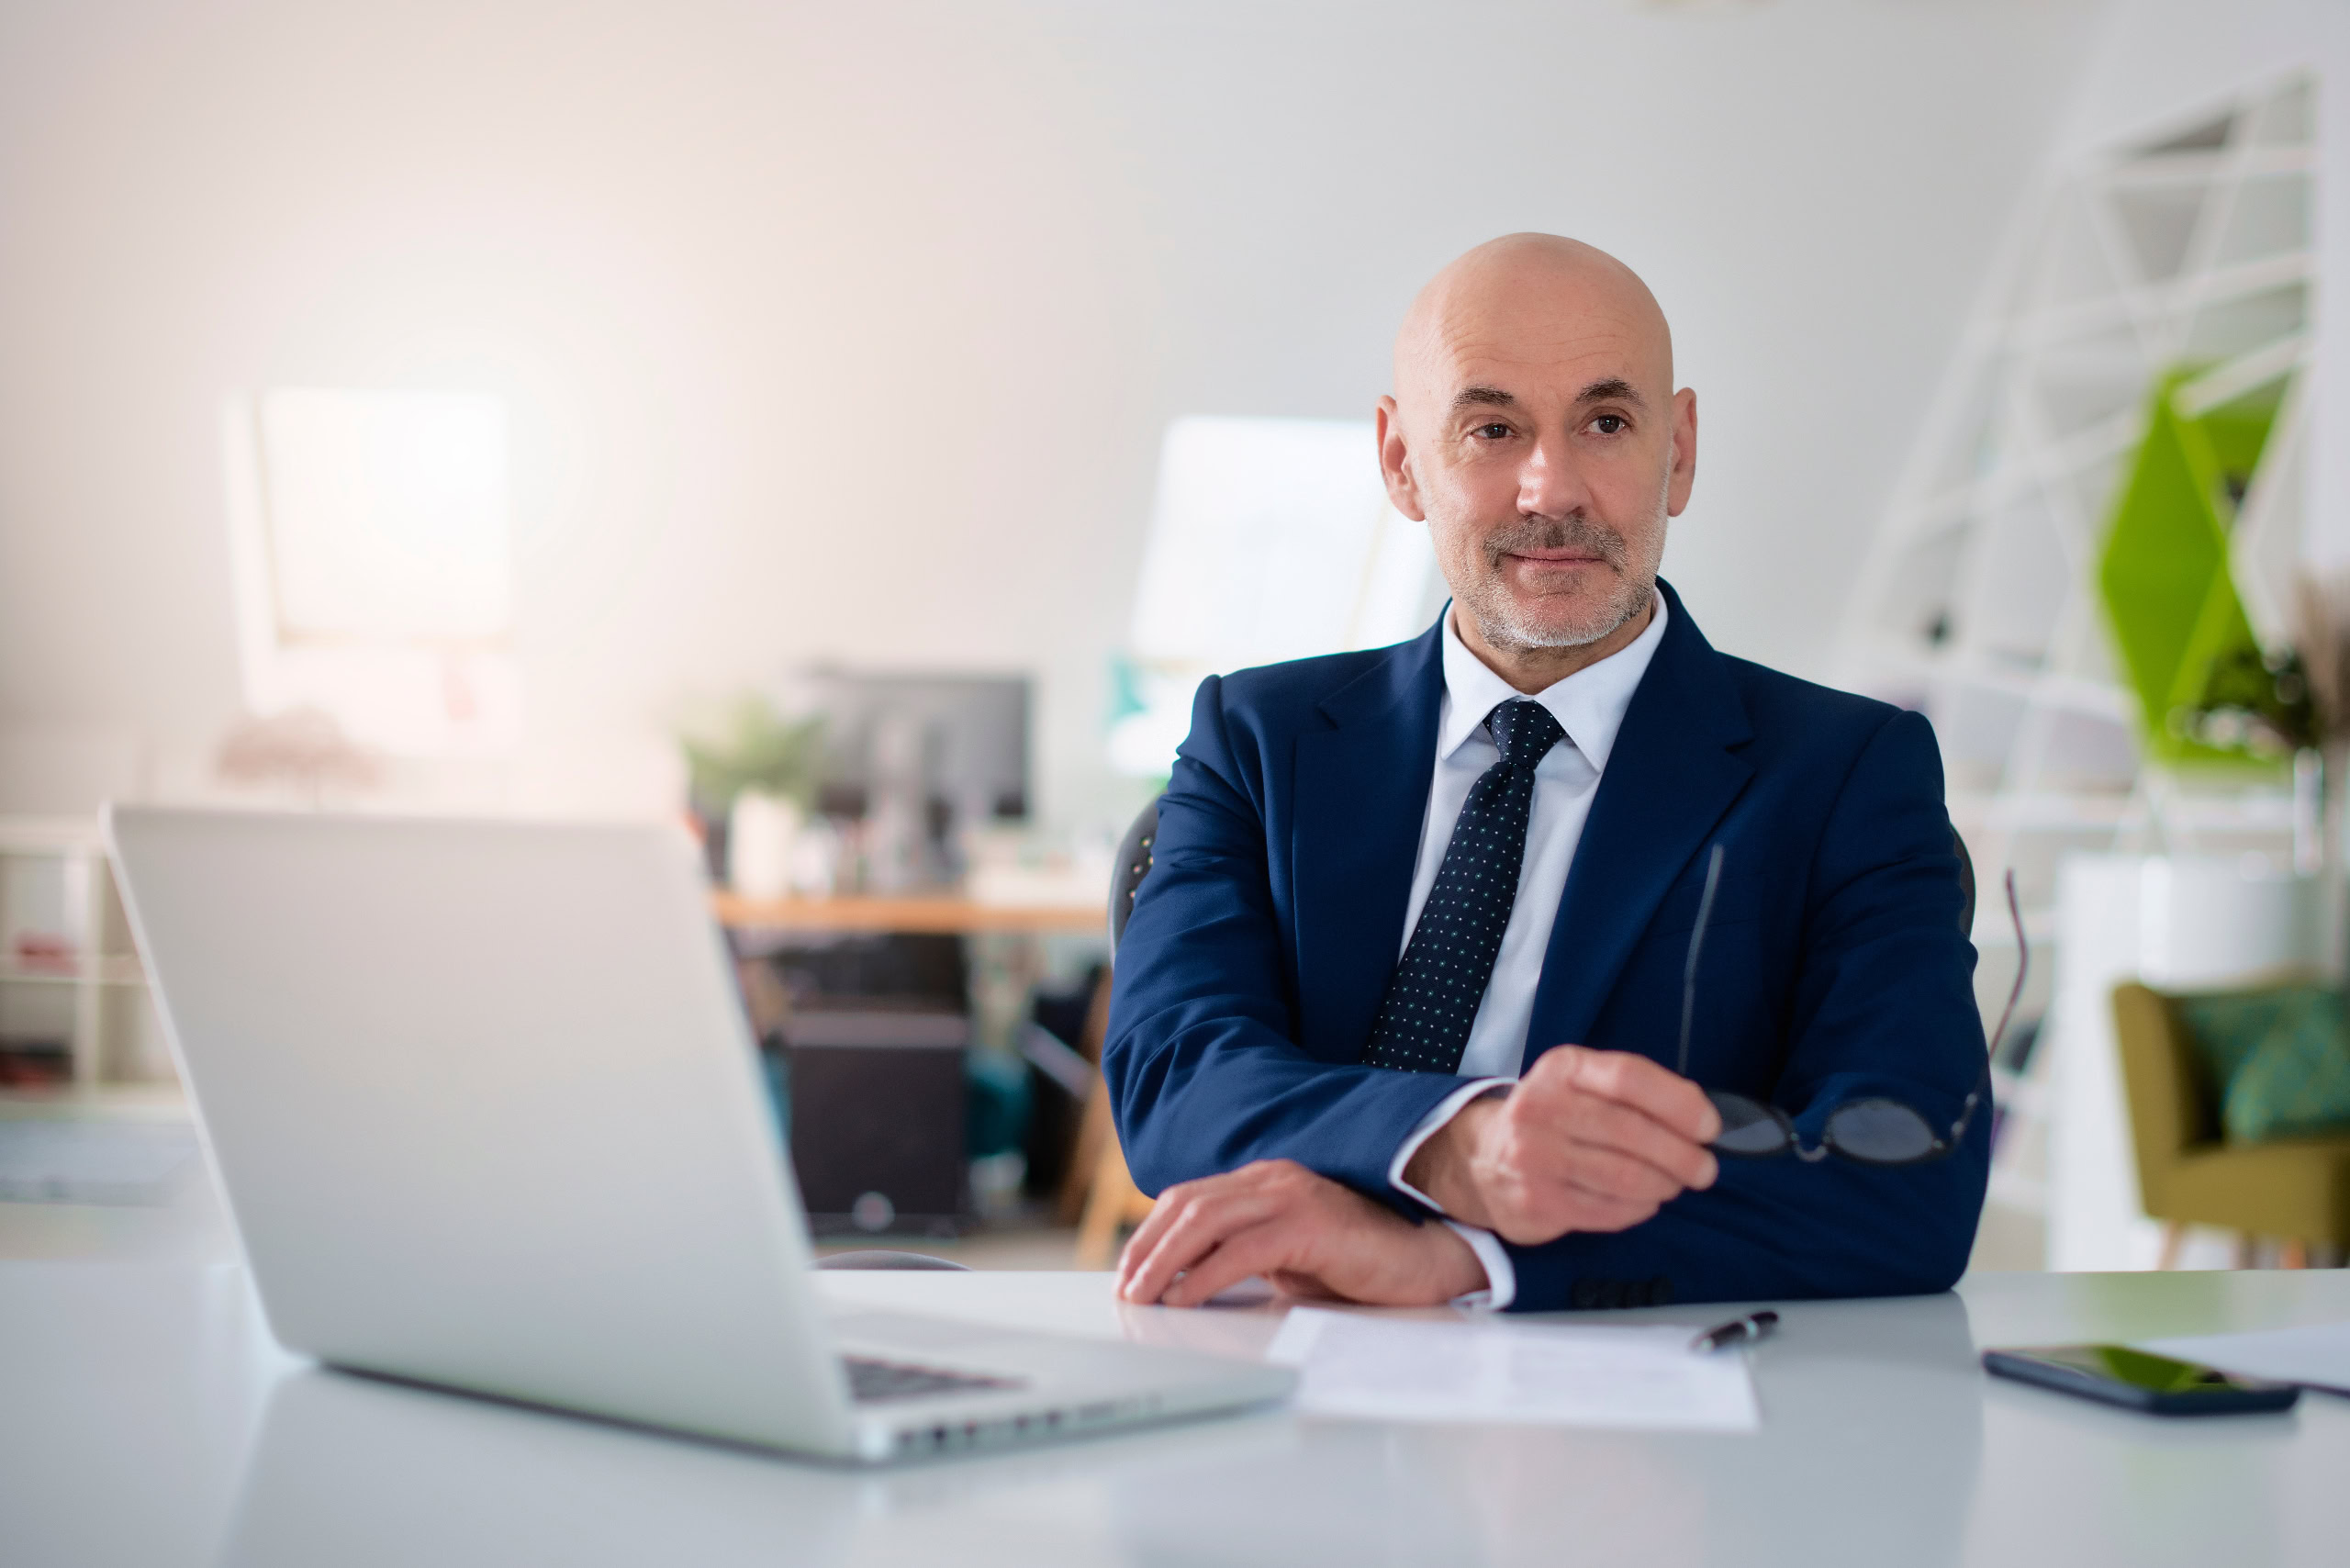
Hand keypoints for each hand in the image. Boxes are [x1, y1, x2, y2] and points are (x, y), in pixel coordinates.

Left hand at [1115, 1159, 1486, 1307]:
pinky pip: (1240, 1249)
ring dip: (1164, 1262)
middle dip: (1146, 1248)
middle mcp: (1273, 1178)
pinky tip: (1186, 1300)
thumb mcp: (1288, 1259)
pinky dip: (1204, 1277)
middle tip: (1125, 1288)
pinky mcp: (1309, 1224)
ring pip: (1204, 1221)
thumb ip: (1244, 1257)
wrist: (1428, 1260)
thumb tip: (1187, 1283)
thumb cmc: (1360, 1265)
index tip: (1129, 1270)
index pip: (1190, 1198)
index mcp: (1266, 1180)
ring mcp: (1291, 1195)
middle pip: (1187, 1204)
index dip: (1151, 1233)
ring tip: (1143, 1297)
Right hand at [1403, 1045, 1721, 1245]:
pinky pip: (1608, 1210)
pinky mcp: (1537, 1202)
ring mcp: (1535, 1158)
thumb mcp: (1579, 1084)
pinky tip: (1644, 1201)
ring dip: (1665, 1185)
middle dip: (1682, 1155)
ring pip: (1625, 1177)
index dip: (1679, 1103)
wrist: (1481, 1159)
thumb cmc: (1552, 1118)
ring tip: (1674, 1184)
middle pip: (1633, 1132)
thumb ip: (1631, 1091)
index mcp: (1561, 1069)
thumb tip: (1698, 1119)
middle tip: (1704, 1168)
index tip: (1709, 1126)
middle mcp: (1542, 1108)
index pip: (1630, 1077)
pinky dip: (1639, 1208)